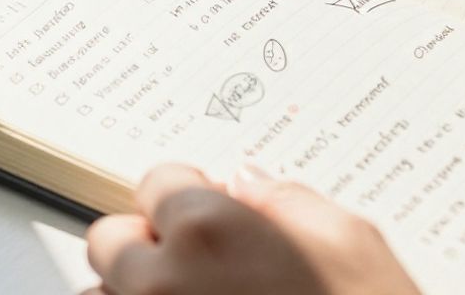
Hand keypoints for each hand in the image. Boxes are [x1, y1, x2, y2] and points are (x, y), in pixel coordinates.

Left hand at [86, 163, 419, 294]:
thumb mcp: (352, 242)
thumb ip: (289, 202)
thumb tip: (252, 187)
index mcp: (209, 230)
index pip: (159, 182)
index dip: (189, 193)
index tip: (204, 205)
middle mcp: (162, 282)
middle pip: (112, 239)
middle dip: (150, 242)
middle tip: (197, 257)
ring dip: (134, 293)